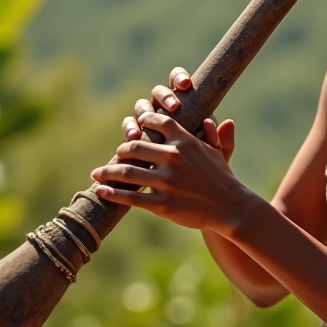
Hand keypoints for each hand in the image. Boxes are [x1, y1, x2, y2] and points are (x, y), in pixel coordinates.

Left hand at [92, 110, 248, 232]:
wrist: (230, 207)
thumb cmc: (223, 178)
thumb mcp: (218, 152)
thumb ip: (212, 134)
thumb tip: (211, 118)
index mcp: (185, 142)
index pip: (158, 121)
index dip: (144, 119)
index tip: (136, 123)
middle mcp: (173, 158)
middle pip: (135, 146)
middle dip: (121, 150)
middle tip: (117, 154)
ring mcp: (166, 182)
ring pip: (127, 173)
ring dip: (107, 172)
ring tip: (96, 173)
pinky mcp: (162, 204)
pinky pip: (131, 197)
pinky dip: (112, 193)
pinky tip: (101, 191)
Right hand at [122, 66, 234, 162]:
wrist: (180, 187)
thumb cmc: (200, 169)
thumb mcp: (214, 158)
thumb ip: (222, 142)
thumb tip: (228, 123)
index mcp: (185, 106)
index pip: (179, 82)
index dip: (179, 78)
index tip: (186, 84)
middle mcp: (164, 109)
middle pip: (159, 91)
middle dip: (165, 96)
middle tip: (174, 107)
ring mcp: (147, 120)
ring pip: (142, 106)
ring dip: (144, 110)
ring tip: (147, 121)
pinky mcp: (135, 134)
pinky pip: (129, 125)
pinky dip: (130, 128)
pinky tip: (134, 137)